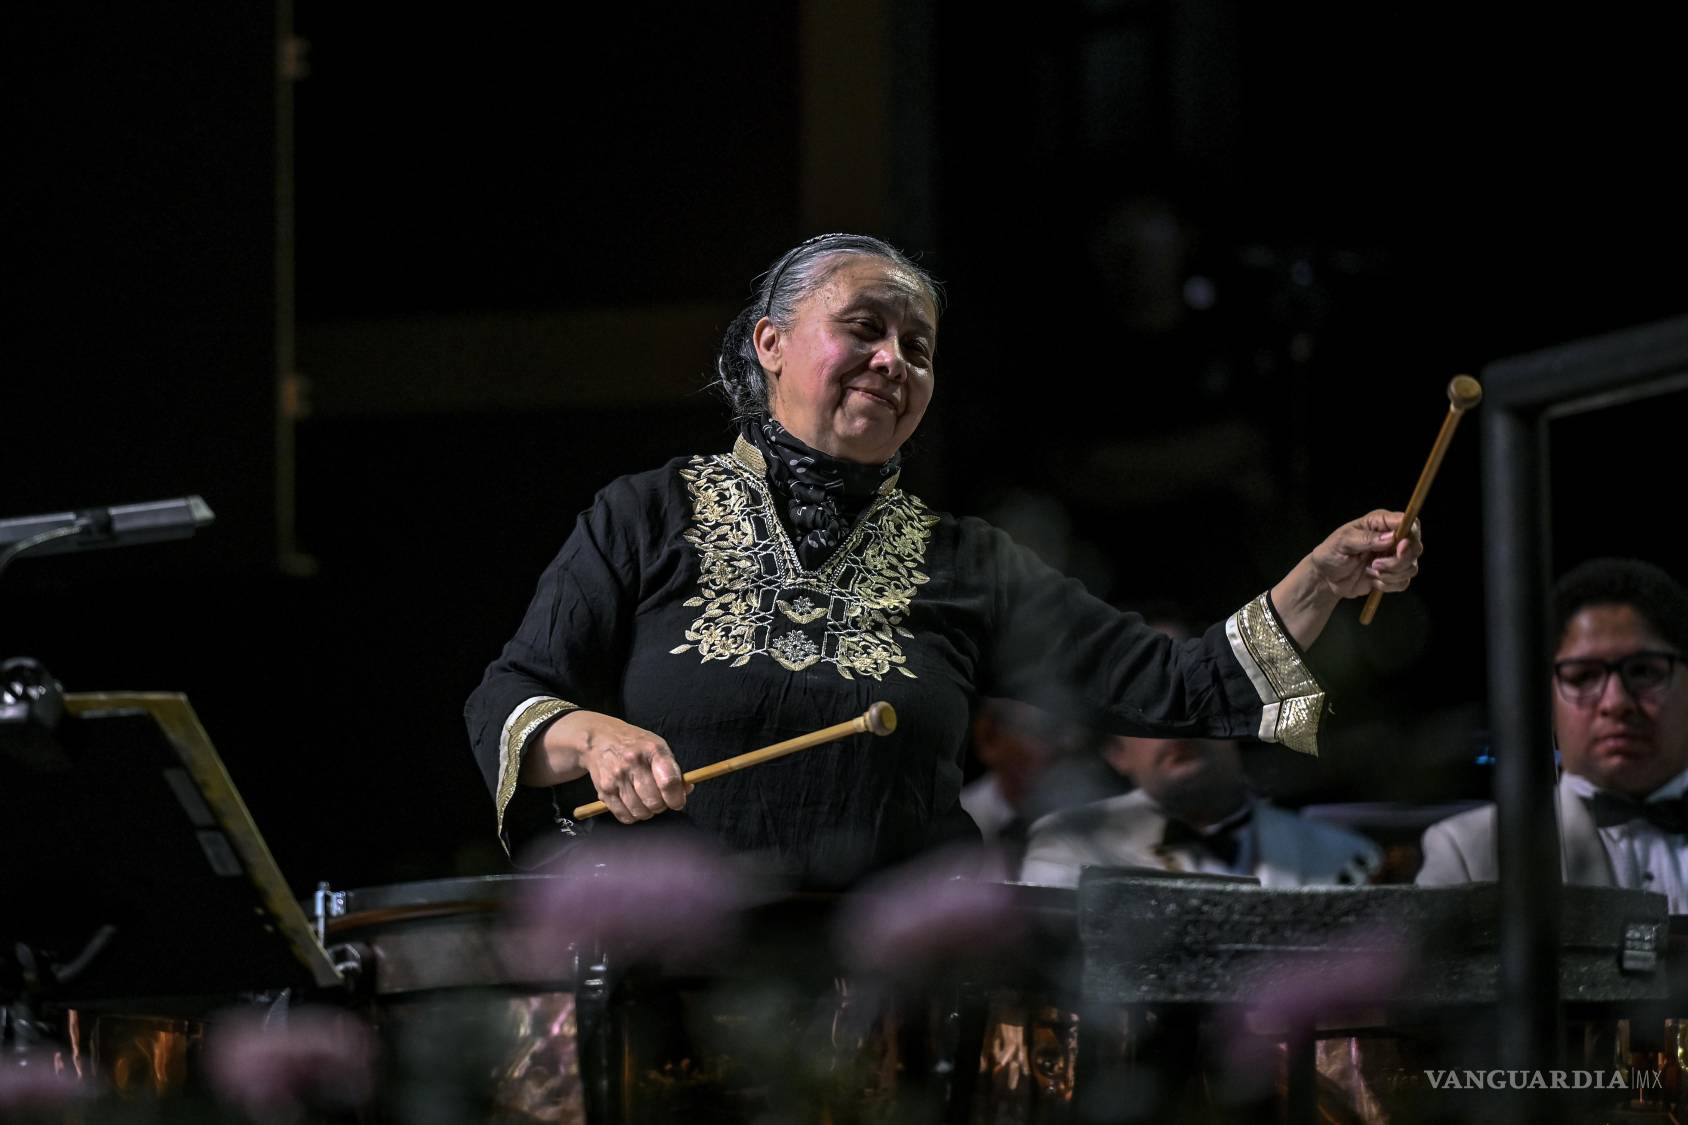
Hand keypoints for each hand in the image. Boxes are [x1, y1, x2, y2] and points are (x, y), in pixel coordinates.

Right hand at [526, 710, 689, 823]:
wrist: (599, 739)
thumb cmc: (634, 744)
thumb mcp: (657, 747)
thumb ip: (673, 769)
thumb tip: (686, 790)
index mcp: (652, 750)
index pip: (669, 781)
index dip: (676, 798)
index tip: (677, 802)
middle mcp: (633, 762)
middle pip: (655, 801)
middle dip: (661, 806)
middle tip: (659, 799)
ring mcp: (617, 777)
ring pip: (640, 811)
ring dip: (647, 812)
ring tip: (645, 800)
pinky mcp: (604, 790)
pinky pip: (624, 816)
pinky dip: (632, 815)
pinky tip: (632, 804)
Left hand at [1306, 509, 1422, 599]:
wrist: (1326, 578)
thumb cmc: (1331, 553)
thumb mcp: (1342, 542)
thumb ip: (1366, 538)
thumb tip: (1391, 538)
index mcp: (1380, 523)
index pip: (1409, 522)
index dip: (1410, 535)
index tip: (1398, 548)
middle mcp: (1392, 538)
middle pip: (1416, 546)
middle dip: (1399, 560)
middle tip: (1375, 565)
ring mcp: (1394, 557)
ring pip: (1411, 567)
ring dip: (1391, 574)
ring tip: (1369, 571)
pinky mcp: (1393, 575)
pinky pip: (1404, 582)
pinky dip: (1389, 585)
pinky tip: (1373, 581)